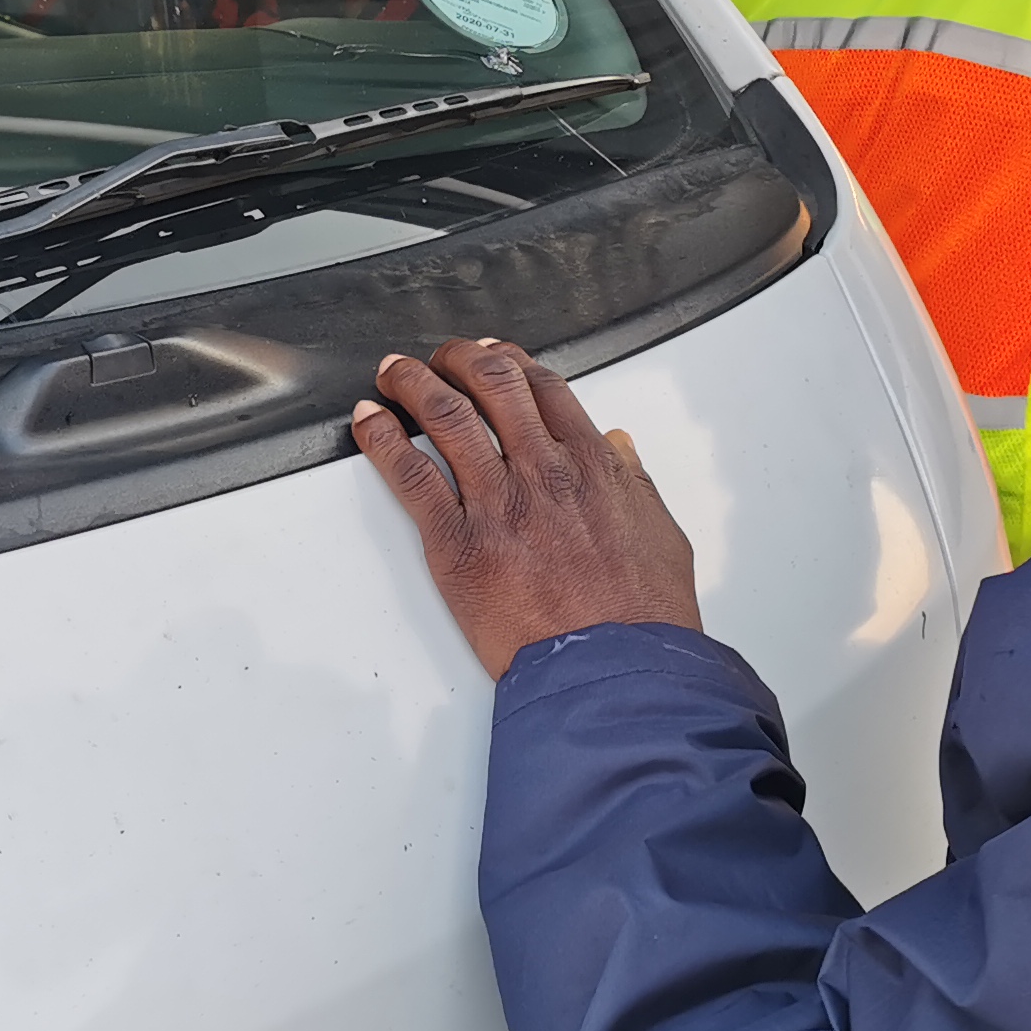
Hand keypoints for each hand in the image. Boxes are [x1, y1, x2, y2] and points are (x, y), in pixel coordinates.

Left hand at [351, 338, 701, 677]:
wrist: (615, 673)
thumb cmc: (640, 617)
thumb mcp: (661, 535)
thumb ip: (636, 483)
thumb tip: (618, 448)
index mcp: (590, 466)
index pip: (542, 385)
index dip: (509, 361)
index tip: (492, 357)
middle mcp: (541, 472)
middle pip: (490, 382)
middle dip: (457, 358)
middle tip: (439, 359)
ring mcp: (497, 504)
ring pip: (445, 414)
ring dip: (412, 381)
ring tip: (393, 372)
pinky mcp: (458, 544)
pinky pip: (410, 476)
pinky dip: (382, 440)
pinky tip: (369, 423)